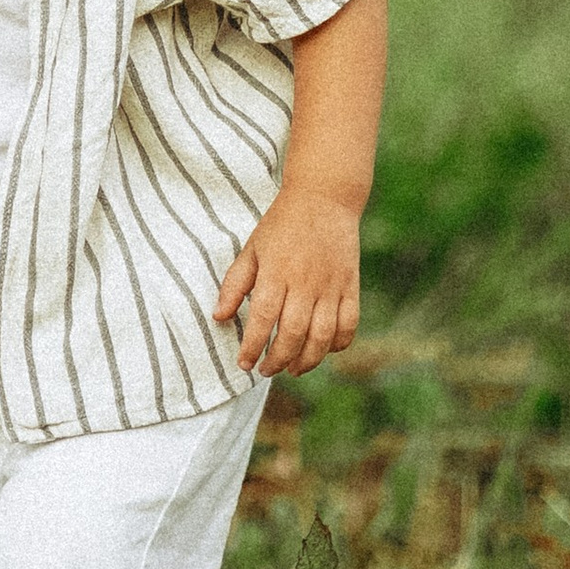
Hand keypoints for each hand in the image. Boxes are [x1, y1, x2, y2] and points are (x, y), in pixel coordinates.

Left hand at [211, 194, 360, 377]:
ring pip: (322, 336)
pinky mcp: (351, 286)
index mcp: (276, 271)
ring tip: (292, 369)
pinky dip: (337, 344)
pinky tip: (322, 350)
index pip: (263, 318)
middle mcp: (305, 281)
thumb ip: (234, 284)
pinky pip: (348, 324)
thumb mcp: (252, 248)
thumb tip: (218, 317)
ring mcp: (331, 285)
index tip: (243, 363)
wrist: (325, 198)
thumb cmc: (282, 224)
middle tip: (265, 371)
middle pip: (293, 333)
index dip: (253, 346)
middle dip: (278, 360)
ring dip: (307, 360)